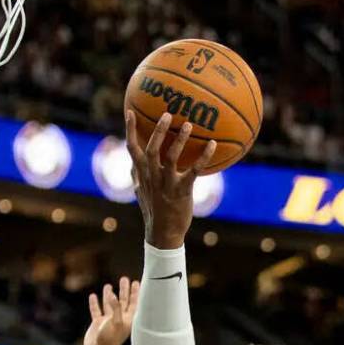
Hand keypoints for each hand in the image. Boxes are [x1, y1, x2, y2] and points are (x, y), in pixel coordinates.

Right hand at [83, 278, 139, 344]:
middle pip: (123, 301)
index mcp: (127, 319)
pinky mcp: (97, 323)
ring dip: (109, 295)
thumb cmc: (110, 339)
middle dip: (124, 290)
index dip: (135, 292)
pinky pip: (96, 310)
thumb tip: (112, 295)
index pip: (133, 302)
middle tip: (124, 279)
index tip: (136, 282)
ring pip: (109, 304)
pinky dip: (95, 303)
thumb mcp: (116, 322)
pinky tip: (93, 296)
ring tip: (108, 285)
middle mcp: (118, 318)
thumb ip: (116, 308)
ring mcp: (108, 321)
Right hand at [125, 110, 216, 248]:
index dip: (130, 130)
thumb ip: (136, 176)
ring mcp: (166, 184)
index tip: (130, 111)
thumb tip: (132, 164)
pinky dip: (204, 157)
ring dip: (179, 140)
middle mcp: (152, 177)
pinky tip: (213, 144)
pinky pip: (194, 171)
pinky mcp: (182, 191)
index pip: (132, 149)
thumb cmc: (153, 211)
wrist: (163, 233)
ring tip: (189, 125)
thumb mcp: (140, 192)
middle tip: (167, 114)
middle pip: (151, 150)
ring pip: (171, 158)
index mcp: (142, 175)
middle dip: (158, 131)